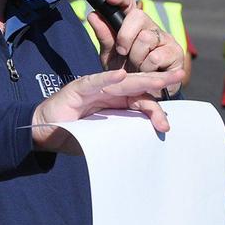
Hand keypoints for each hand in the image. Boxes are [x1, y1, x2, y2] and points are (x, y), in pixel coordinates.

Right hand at [31, 67, 186, 152]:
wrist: (46, 131)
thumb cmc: (75, 134)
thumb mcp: (103, 137)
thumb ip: (120, 137)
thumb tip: (143, 149)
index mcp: (118, 104)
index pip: (141, 102)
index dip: (155, 110)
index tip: (166, 125)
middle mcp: (109, 93)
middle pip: (138, 85)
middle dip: (159, 80)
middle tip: (179, 74)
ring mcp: (94, 88)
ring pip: (121, 81)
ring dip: (140, 78)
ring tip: (158, 77)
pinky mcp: (77, 88)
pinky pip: (94, 82)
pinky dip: (106, 79)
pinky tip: (120, 75)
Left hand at [86, 0, 184, 93]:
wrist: (144, 95)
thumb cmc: (127, 72)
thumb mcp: (111, 55)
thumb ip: (104, 36)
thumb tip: (93, 15)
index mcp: (134, 24)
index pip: (129, 3)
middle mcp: (151, 27)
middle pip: (138, 17)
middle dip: (125, 36)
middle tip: (123, 52)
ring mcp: (165, 38)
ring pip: (146, 38)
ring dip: (136, 58)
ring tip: (138, 67)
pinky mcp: (176, 52)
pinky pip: (155, 56)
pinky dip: (147, 68)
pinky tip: (149, 72)